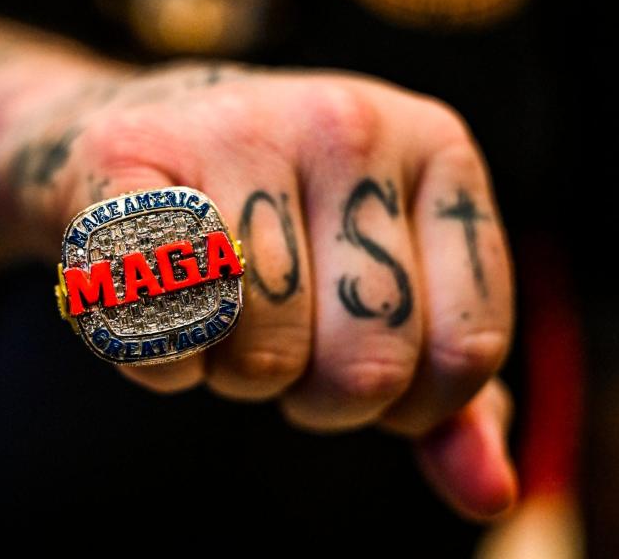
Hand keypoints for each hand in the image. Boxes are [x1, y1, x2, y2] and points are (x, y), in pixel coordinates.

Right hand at [47, 64, 515, 518]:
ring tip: (219, 314)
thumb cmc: (284, 227)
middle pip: (365, 366)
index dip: (408, 400)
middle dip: (316, 395)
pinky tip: (156, 310)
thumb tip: (490, 492)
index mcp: (436, 147)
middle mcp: (346, 125)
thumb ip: (449, 392)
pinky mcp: (128, 157)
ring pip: (260, 356)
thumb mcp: (390, 288)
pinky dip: (157, 356)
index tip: (358, 360)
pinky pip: (162, 325)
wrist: (152, 139)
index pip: (466, 351)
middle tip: (281, 343)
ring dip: (232, 374)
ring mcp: (235, 130)